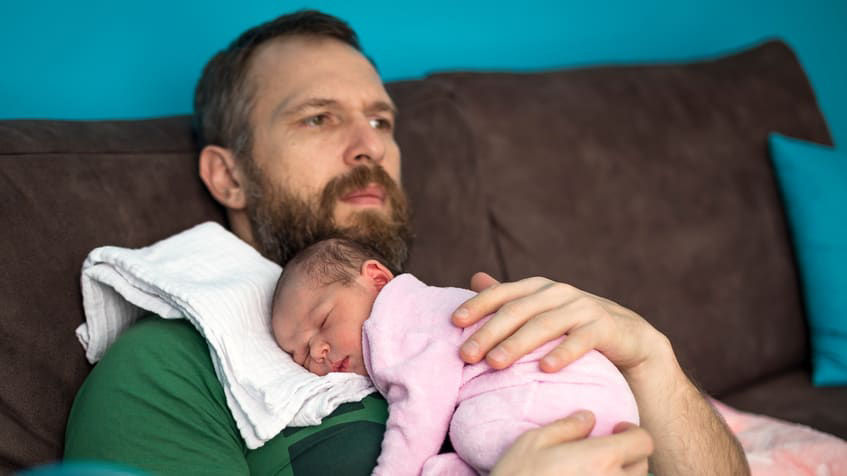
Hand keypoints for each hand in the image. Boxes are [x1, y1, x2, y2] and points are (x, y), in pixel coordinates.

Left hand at [453, 273, 671, 381]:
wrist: (630, 342)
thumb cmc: (576, 328)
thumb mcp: (541, 313)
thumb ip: (511, 300)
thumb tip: (475, 278)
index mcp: (540, 289)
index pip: (502, 293)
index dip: (477, 305)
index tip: (454, 322)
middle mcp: (560, 293)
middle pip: (518, 311)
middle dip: (489, 332)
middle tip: (466, 354)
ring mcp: (584, 308)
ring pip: (545, 324)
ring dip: (518, 344)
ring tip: (495, 363)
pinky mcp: (607, 328)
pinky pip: (582, 339)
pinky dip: (563, 352)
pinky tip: (546, 368)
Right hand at [491, 410, 652, 475]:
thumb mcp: (533, 442)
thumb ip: (566, 427)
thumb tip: (589, 417)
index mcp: (600, 458)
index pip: (643, 441)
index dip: (632, 432)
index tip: (616, 430)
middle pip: (642, 465)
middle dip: (628, 454)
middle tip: (604, 451)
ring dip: (620, 474)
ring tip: (595, 470)